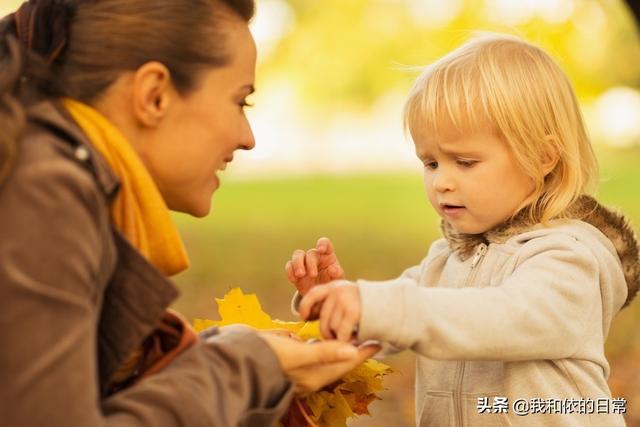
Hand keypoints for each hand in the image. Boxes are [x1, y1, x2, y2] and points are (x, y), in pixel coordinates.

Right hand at [260, 332, 379, 394]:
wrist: (234, 362)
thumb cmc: (265, 359)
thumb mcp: (297, 355)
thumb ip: (325, 353)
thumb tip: (353, 350)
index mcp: (315, 376)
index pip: (346, 363)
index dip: (363, 352)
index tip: (379, 341)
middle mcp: (308, 374)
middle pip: (338, 361)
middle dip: (353, 349)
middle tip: (367, 335)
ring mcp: (297, 369)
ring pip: (324, 358)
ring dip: (338, 347)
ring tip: (349, 335)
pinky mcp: (287, 361)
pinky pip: (309, 354)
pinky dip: (318, 346)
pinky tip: (319, 338)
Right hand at [285, 237, 344, 295]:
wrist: (321, 296)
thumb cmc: (331, 284)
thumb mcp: (337, 280)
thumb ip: (337, 274)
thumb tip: (332, 268)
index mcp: (327, 255)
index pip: (325, 243)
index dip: (322, 244)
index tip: (321, 250)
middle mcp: (315, 256)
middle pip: (310, 252)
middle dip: (311, 263)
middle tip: (313, 275)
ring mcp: (304, 262)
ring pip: (297, 254)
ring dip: (297, 264)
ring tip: (300, 275)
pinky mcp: (294, 270)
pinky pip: (289, 265)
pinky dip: (290, 271)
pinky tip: (294, 280)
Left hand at [299, 280, 360, 341]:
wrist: (390, 304)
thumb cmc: (364, 305)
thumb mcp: (345, 297)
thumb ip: (328, 304)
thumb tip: (306, 316)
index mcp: (333, 285)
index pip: (312, 294)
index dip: (305, 307)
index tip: (304, 319)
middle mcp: (337, 290)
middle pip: (323, 319)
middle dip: (328, 332)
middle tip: (338, 337)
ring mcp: (345, 300)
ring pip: (332, 328)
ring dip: (340, 336)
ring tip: (351, 333)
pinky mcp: (353, 312)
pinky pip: (342, 334)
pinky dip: (347, 340)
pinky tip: (355, 337)